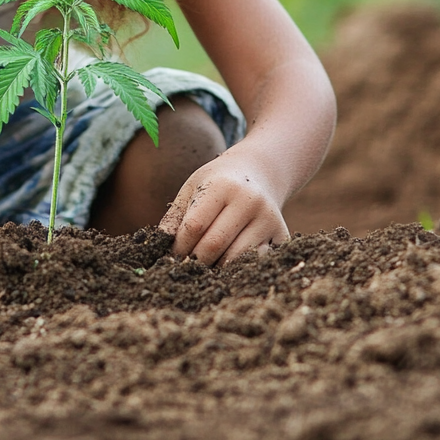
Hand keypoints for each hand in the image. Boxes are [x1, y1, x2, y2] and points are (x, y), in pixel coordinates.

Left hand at [158, 151, 288, 264]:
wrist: (259, 171)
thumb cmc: (217, 182)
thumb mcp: (193, 187)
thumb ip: (175, 215)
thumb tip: (158, 245)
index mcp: (222, 186)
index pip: (195, 226)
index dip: (179, 246)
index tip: (170, 256)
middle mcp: (249, 201)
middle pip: (214, 245)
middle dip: (195, 261)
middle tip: (185, 267)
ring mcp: (268, 218)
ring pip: (236, 258)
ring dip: (216, 268)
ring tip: (204, 267)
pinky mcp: (281, 234)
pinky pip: (257, 261)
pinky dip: (239, 267)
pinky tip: (228, 263)